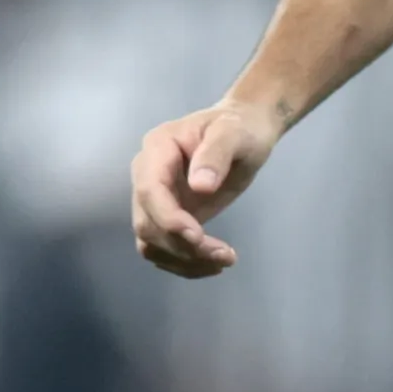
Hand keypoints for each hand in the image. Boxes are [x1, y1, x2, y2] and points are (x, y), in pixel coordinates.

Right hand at [130, 98, 283, 276]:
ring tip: (224, 260)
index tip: (198, 237)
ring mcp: (155, 199)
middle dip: (181, 246)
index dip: (169, 218)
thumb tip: (200, 186)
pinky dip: (185, 263)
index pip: (150, 190)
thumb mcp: (233, 133)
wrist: (244, 131)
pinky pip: (163, 248)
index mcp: (158, 149)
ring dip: (183, 260)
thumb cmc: (239, 127)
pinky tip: (214, 264)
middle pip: (147, 223)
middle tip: (223, 255)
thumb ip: (216, 154)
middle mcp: (147, 176)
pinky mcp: (168, 217)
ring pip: (151, 242)